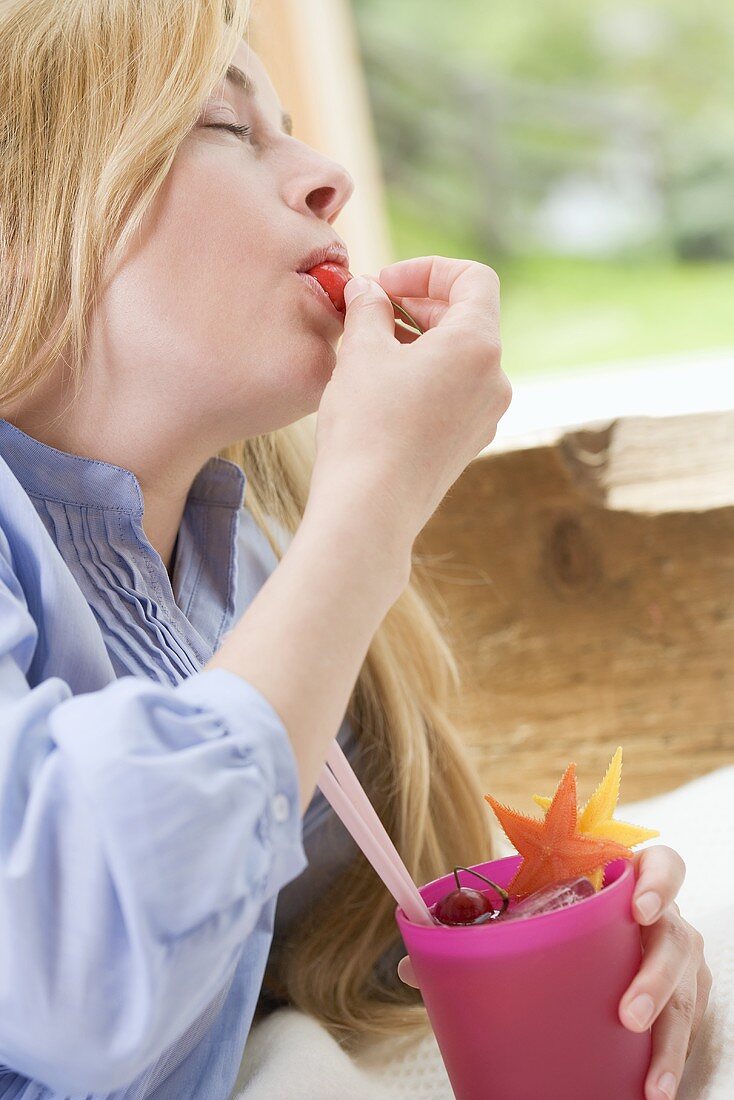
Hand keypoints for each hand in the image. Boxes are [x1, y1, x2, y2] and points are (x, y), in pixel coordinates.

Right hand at [311, 256, 510, 546]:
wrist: (371, 508)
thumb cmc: (367, 427)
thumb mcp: (361, 352)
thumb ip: (368, 308)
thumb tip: (367, 289)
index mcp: (479, 345)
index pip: (473, 279)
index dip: (427, 270)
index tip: (384, 284)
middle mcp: (495, 379)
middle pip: (467, 317)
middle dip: (418, 304)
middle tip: (371, 309)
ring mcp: (486, 415)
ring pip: (459, 358)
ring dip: (419, 341)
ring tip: (370, 348)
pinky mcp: (469, 442)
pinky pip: (455, 392)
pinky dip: (426, 376)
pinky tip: (383, 388)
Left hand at [396, 845, 711, 1099]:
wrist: (591, 954)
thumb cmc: (555, 925)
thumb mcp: (526, 920)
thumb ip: (474, 935)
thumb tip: (407, 964)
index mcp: (622, 881)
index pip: (660, 864)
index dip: (659, 879)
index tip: (639, 905)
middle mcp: (659, 918)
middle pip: (676, 937)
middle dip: (656, 975)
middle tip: (626, 1011)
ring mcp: (674, 960)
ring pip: (688, 991)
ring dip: (669, 1036)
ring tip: (648, 1079)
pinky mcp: (681, 1002)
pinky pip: (685, 1030)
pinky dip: (670, 1063)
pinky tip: (652, 1091)